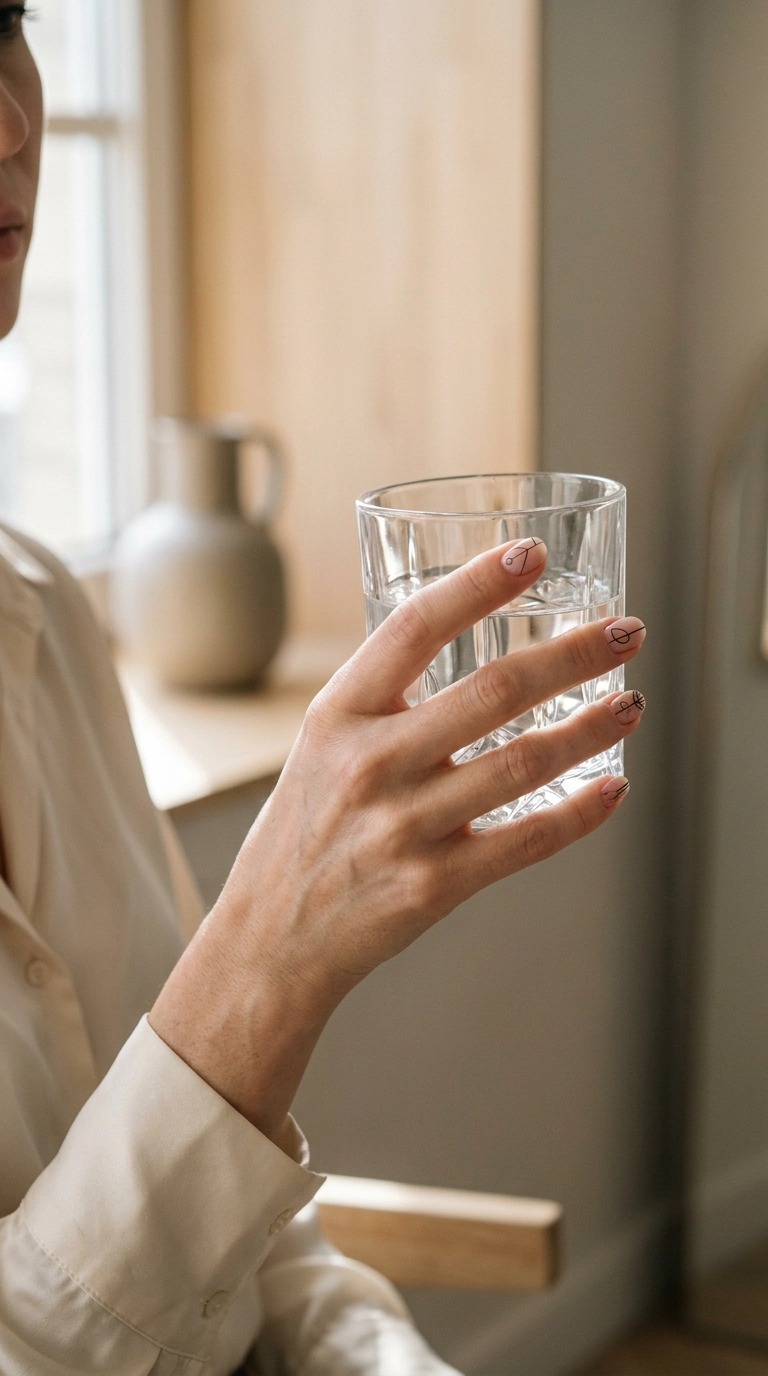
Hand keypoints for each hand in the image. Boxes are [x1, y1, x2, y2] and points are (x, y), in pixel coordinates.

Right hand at [151, 538, 645, 1137]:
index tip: (531, 553)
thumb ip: (386, 701)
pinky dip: (582, 813)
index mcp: (338, 714)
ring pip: (524, 763)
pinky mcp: (435, 884)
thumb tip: (471, 647)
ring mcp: (404, 826)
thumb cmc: (305, 829)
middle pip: (493, 690)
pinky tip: (613, 787)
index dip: (478, 584)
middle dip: (574, 653)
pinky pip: (528, 840)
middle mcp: (370, 763)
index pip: (415, 627)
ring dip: (592, 728)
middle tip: (625, 632)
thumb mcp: (322, 746)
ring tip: (630, 703)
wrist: (271, 938)